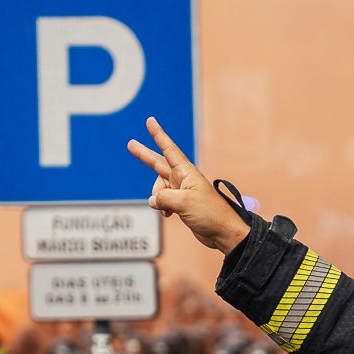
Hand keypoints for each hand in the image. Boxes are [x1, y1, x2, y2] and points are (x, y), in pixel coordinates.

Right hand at [127, 118, 249, 253]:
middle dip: (144, 156)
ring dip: (158, 198)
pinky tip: (168, 215)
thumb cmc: (210, 214)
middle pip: (158, 164)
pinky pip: (163, 201)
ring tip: (167, 209)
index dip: (158, 135)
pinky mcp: (181, 204)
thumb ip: (163, 198)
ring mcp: (181, 191)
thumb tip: (152, 200)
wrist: (223, 232)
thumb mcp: (183, 203)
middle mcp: (183, 179)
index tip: (150, 121)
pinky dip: (162, 207)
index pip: (169, 149)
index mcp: (186, 172)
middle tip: (130, 144)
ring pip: (159, 189)